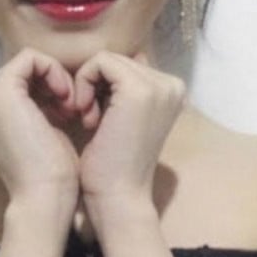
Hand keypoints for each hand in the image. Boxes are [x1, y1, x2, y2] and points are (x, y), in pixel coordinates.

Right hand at [0, 49, 80, 213]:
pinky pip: (30, 58)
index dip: (45, 89)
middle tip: (70, 108)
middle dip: (49, 83)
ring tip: (69, 106)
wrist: (45, 195)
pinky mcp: (1, 90)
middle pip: (20, 73)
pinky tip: (65, 96)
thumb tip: (51, 88)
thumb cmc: (49, 173)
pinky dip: (53, 70)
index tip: (67, 110)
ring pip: (26, 64)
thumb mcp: (39, 131)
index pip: (16, 83)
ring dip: (54, 78)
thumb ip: (34, 108)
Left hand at [72, 52, 186, 206]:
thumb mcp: (125, 117)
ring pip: (107, 60)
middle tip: (91, 120)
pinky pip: (99, 62)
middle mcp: (173, 84)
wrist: (118, 196)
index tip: (97, 117)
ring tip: (90, 119)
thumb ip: (127, 88)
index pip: (127, 65)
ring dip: (88, 86)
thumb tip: (118, 60)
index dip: (104, 87)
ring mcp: (160, 86)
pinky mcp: (139, 90)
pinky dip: (83, 83)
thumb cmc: (114, 163)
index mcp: (173, 91)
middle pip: (117, 61)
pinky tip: (86, 114)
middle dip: (96, 86)